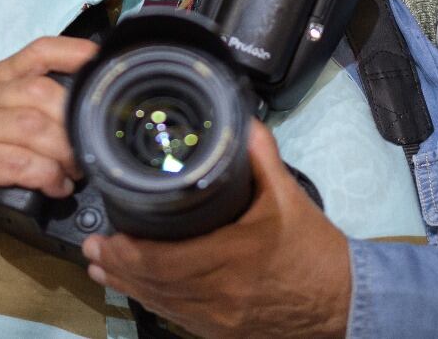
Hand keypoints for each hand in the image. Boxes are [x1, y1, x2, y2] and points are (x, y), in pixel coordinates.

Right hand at [0, 35, 97, 279]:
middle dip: (74, 123)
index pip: (39, 51)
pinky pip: (21, 163)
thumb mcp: (7, 127)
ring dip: (64, 154)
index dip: (75, 54)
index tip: (103, 66)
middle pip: (43, 93)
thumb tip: (92, 108)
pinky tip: (55, 187)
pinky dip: (47, 176)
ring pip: (35, 128)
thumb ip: (39, 111)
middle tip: (88, 152)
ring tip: (73, 173)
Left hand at [82, 120, 352, 338]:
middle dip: (117, 266)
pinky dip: (152, 302)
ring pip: (160, 304)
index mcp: (232, 257)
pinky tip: (137, 291)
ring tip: (101, 268)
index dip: (126, 251)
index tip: (106, 234)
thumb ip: (260, 156)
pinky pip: (177, 318)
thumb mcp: (288, 197)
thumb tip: (241, 120)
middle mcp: (219, 294)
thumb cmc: (315, 251)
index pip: (163, 260)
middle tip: (93, 248)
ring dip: (127, 286)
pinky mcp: (222, 332)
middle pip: (153, 284)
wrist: (344, 304)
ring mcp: (218, 320)